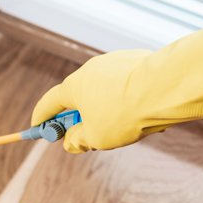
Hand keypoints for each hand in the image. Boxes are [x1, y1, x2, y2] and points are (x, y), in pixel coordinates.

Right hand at [29, 25, 202, 153]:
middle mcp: (92, 69)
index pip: (50, 102)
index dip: (42, 117)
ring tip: (131, 128)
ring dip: (111, 110)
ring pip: (107, 92)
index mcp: (74, 86)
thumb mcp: (96, 137)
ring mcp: (115, 62)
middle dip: (83, 117)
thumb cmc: (125, 114)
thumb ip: (78, 140)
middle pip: (80, 96)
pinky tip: (147, 116)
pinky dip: (131, 101)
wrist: (164, 88)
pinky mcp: (138, 61)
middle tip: (88, 135)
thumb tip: (71, 141)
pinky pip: (128, 86)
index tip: (38, 128)